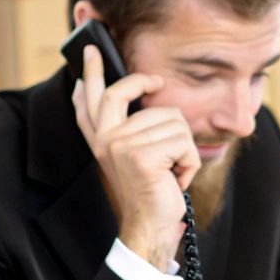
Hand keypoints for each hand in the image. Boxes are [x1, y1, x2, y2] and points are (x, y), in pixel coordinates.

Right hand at [70, 42, 200, 270]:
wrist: (150, 227)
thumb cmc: (151, 192)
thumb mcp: (136, 158)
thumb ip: (131, 129)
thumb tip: (140, 99)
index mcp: (100, 140)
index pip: (89, 101)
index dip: (89, 75)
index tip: (91, 52)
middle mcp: (104, 140)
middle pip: (117, 93)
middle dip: (139, 81)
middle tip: (156, 80)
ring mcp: (119, 146)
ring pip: (172, 120)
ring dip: (183, 148)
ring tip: (172, 170)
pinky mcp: (140, 156)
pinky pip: (183, 141)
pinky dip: (190, 162)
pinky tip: (177, 179)